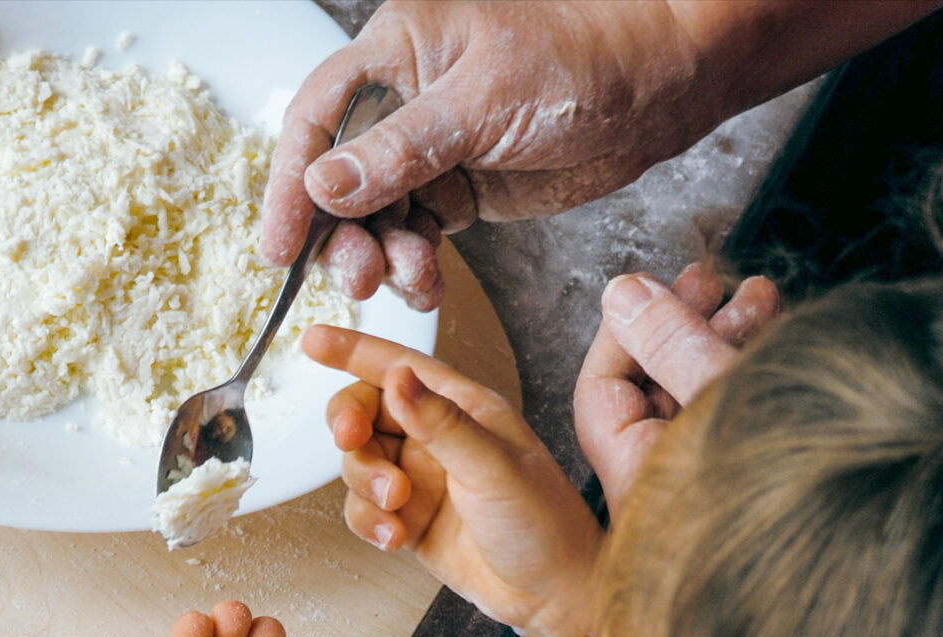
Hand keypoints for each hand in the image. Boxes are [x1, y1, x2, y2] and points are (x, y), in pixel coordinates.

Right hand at [263, 1, 702, 307]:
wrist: (660, 87)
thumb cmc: (584, 59)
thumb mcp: (484, 101)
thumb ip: (401, 148)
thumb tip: (323, 186)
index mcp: (398, 48)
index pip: (318, 116)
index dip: (291, 182)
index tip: (281, 245)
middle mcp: (406, 94)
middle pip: (340, 175)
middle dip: (343, 233)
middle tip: (359, 276)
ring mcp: (434, 143)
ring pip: (379, 213)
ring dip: (383, 255)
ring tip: (405, 280)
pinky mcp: (463, 184)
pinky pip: (419, 231)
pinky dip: (417, 263)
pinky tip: (426, 282)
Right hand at [307, 325, 602, 636]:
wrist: (552, 595)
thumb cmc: (544, 523)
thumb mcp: (494, 466)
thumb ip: (441, 423)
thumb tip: (397, 378)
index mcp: (464, 408)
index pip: (400, 366)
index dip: (354, 351)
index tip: (313, 341)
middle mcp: (438, 437)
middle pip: (366, 412)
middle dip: (351, 427)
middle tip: (350, 439)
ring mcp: (421, 478)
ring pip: (360, 463)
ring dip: (366, 483)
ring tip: (397, 506)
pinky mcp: (409, 519)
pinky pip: (364, 509)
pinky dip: (368, 521)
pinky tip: (393, 537)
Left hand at [574, 264, 779, 508]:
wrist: (883, 555)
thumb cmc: (801, 489)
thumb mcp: (728, 393)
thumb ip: (672, 343)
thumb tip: (622, 294)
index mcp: (641, 480)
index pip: (601, 393)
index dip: (625, 330)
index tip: (660, 286)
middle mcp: (668, 491)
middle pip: (653, 391)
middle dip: (684, 325)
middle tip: (720, 283)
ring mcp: (712, 489)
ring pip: (700, 397)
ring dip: (726, 340)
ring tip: (766, 296)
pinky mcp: (754, 486)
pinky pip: (738, 417)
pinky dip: (754, 373)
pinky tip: (785, 334)